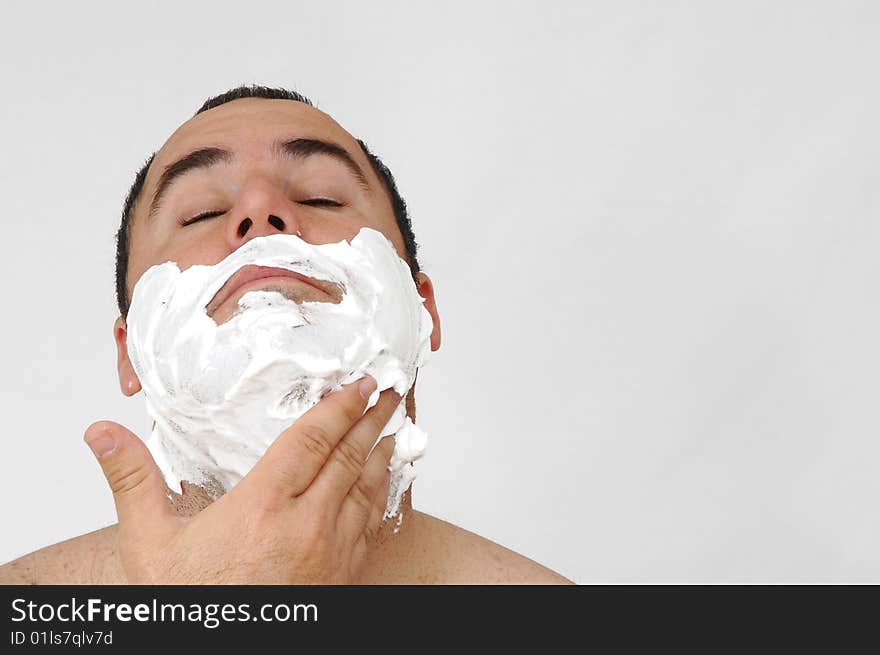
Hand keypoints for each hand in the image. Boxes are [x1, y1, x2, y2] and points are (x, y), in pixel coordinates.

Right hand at [84, 376, 397, 583]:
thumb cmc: (192, 604)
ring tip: (393, 429)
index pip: (311, 439)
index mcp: (262, 507)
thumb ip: (133, 480)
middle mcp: (306, 526)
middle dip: (372, 420)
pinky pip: (371, 525)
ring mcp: (331, 552)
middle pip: (348, 457)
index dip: (339, 406)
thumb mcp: (150, 544)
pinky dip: (381, 496)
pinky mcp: (343, 576)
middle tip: (390, 393)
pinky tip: (383, 486)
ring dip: (382, 454)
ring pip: (366, 489)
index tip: (360, 384)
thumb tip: (103, 434)